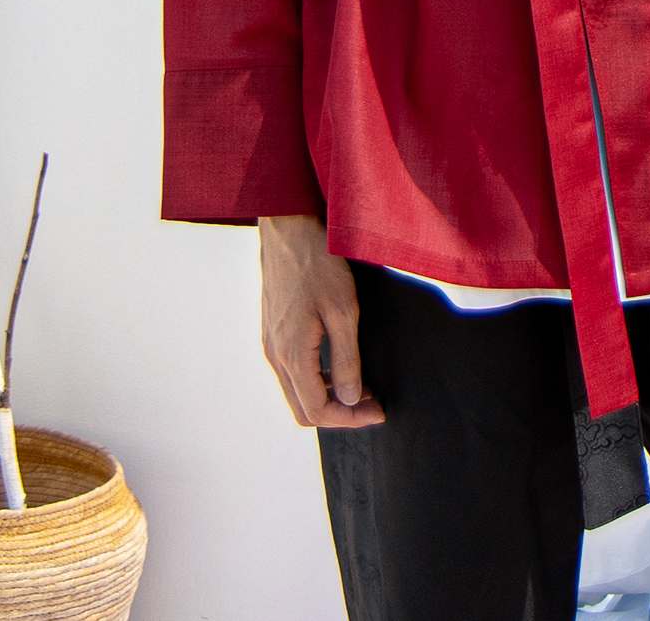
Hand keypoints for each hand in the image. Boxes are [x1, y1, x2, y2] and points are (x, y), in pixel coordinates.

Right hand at [259, 215, 385, 428]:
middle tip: (372, 404)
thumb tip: (351, 399)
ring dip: (328, 396)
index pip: (317, 411)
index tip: (378, 411)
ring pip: (296, 392)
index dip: (350, 419)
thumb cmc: (317, 263)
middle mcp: (275, 354)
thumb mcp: (342, 310)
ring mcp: (271, 343)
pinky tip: (339, 364)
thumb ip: (346, 359)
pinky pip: (292, 371)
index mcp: (291, 354)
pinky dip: (316, 380)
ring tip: (362, 386)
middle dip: (339, 414)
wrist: (288, 228)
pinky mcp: (273, 330)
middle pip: (303, 409)